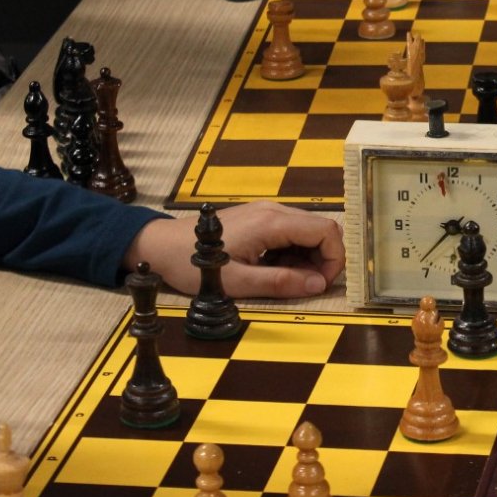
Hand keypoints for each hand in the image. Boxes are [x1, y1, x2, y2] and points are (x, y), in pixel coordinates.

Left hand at [123, 201, 345, 298]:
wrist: (162, 246)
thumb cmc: (194, 263)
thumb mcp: (239, 282)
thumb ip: (281, 282)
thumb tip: (318, 285)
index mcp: (272, 223)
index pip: (326, 231)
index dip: (334, 259)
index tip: (321, 284)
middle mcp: (273, 211)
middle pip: (321, 228)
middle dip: (323, 259)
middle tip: (305, 285)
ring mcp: (266, 212)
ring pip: (307, 230)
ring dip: (307, 257)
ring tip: (285, 279)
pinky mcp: (258, 218)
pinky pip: (290, 232)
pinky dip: (293, 252)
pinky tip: (273, 269)